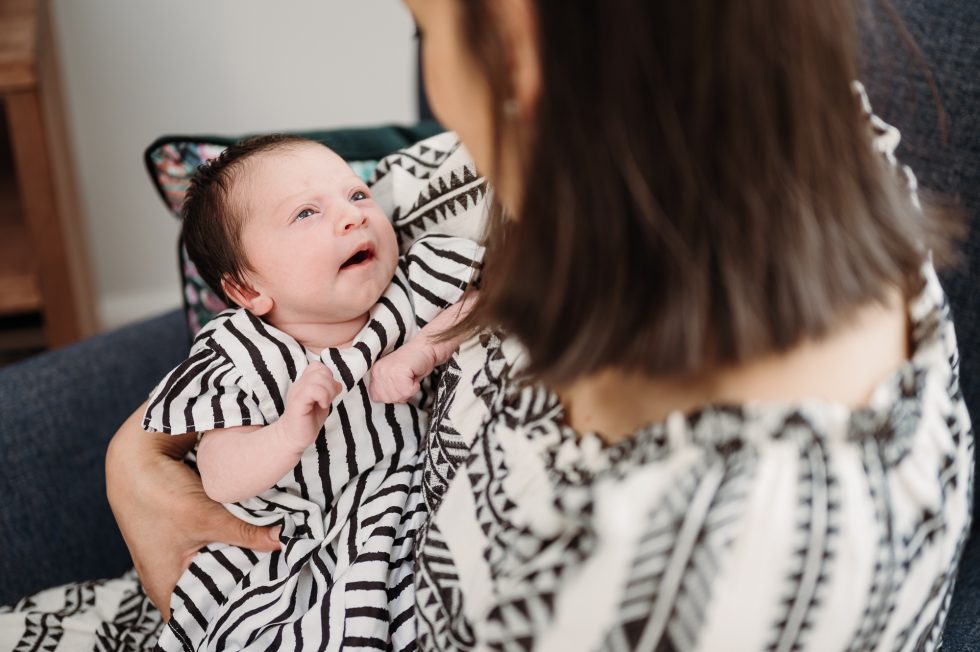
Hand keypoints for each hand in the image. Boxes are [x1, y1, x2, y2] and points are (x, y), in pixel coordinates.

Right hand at [106, 403, 281, 619]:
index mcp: (166, 586)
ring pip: (215, 567)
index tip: (263, 604)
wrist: (135, 458)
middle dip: (243, 585)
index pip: (202, 616)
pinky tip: (258, 541)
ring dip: (239, 562)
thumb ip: (246, 532)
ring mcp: (175, 557)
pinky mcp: (183, 537)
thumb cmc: (157, 495)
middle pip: (212, 592)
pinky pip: (213, 549)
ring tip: (273, 562)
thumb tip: (283, 541)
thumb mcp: (206, 517)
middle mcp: (168, 577)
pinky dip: (231, 546)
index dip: (230, 614)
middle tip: (278, 581)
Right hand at [277, 361, 339, 451]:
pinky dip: (323, 397)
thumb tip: (338, 384)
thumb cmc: (308, 420)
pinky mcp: (298, 402)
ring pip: (319, 377)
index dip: (328, 376)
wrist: (292, 437)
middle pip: (321, 369)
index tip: (328, 393)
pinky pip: (313, 390)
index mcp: (304, 383)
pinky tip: (322, 406)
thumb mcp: (322, 402)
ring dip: (328, 391)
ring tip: (324, 404)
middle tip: (327, 400)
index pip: (317, 366)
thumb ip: (328, 390)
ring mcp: (297, 392)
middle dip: (331, 384)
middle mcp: (299, 384)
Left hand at [369, 342, 436, 402]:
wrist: (425, 348)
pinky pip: (407, 392)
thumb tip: (386, 400)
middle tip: (407, 380)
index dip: (391, 396)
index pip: (376, 397)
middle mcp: (378, 371)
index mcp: (374, 372)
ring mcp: (387, 371)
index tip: (399, 384)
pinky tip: (414, 375)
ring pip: (397, 396)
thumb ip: (386, 389)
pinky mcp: (398, 372)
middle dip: (400, 394)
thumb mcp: (393, 378)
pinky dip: (415, 387)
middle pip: (387, 399)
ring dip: (408, 390)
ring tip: (410, 376)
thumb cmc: (412, 364)